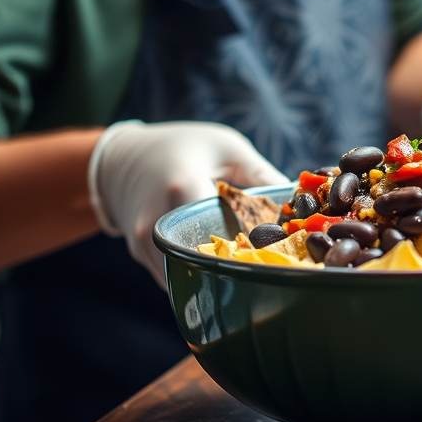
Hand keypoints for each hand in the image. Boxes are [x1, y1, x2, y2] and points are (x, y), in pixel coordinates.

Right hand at [89, 120, 288, 285]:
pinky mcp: (139, 256)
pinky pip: (174, 275)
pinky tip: (220, 266)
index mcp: (182, 187)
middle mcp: (157, 221)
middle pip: (206, 262)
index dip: (255, 245)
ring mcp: (144, 243)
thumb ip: (263, 175)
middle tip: (269, 266)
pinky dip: (198, 274)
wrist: (121, 158)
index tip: (281, 250)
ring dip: (217, 274)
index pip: (223, 231)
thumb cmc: (182, 146)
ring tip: (247, 268)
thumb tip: (300, 203)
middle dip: (239, 268)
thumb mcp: (227, 148)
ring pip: (189, 275)